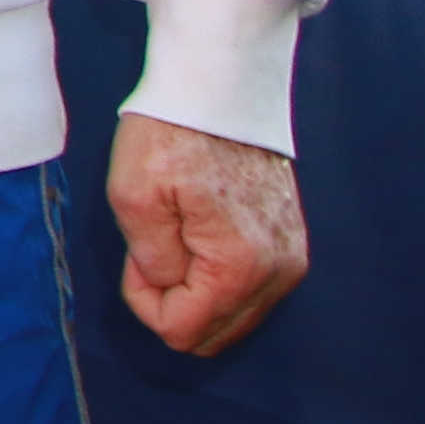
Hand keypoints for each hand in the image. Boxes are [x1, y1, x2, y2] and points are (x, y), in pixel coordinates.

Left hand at [106, 112, 307, 355]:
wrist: (220, 90)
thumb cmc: (171, 135)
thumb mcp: (133, 196)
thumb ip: (151, 260)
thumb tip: (169, 289)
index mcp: (239, 266)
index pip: (183, 330)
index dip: (146, 299)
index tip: (138, 255)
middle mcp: (278, 273)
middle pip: (213, 334)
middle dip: (171, 299)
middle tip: (152, 248)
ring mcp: (291, 260)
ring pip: (231, 315)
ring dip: (193, 288)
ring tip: (174, 235)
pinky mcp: (290, 245)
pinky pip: (248, 290)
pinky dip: (216, 276)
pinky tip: (197, 234)